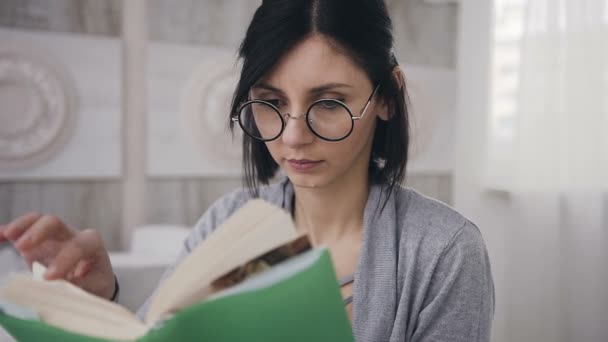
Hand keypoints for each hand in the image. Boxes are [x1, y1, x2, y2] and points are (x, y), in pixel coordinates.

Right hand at [0, 212, 115, 299]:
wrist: (92, 280)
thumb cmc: (95, 283)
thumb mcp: (94, 288)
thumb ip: (78, 288)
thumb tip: (58, 291)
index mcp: (91, 245)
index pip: (79, 245)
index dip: (64, 259)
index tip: (49, 277)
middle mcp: (71, 235)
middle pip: (55, 223)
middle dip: (39, 232)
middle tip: (22, 248)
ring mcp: (52, 236)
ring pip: (37, 221)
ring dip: (21, 226)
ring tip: (8, 235)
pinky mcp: (37, 242)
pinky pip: (22, 232)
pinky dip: (8, 232)